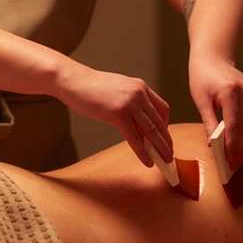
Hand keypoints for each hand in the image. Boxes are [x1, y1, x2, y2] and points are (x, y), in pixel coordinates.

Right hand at [54, 60, 171, 165]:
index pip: (162, 108)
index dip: (166, 126)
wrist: (72, 80)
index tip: (166, 138)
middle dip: (166, 141)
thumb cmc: (90, 87)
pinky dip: (143, 152)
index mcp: (140, 86)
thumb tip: (138, 124)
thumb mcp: (117, 90)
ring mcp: (130, 103)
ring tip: (164, 161)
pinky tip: (147, 161)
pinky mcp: (118, 114)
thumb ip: (131, 103)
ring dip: (160, 149)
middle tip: (170, 155)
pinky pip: (135, 137)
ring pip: (151, 131)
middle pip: (160, 122)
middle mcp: (139, 93)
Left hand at [188, 52, 242, 170]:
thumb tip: (214, 144)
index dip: (232, 145)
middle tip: (232, 165)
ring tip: (235, 158)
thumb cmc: (202, 76)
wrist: (213, 57)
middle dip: (239, 147)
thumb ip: (210, 122)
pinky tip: (239, 142)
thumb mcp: (201, 100)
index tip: (229, 160)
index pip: (234, 125)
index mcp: (231, 92)